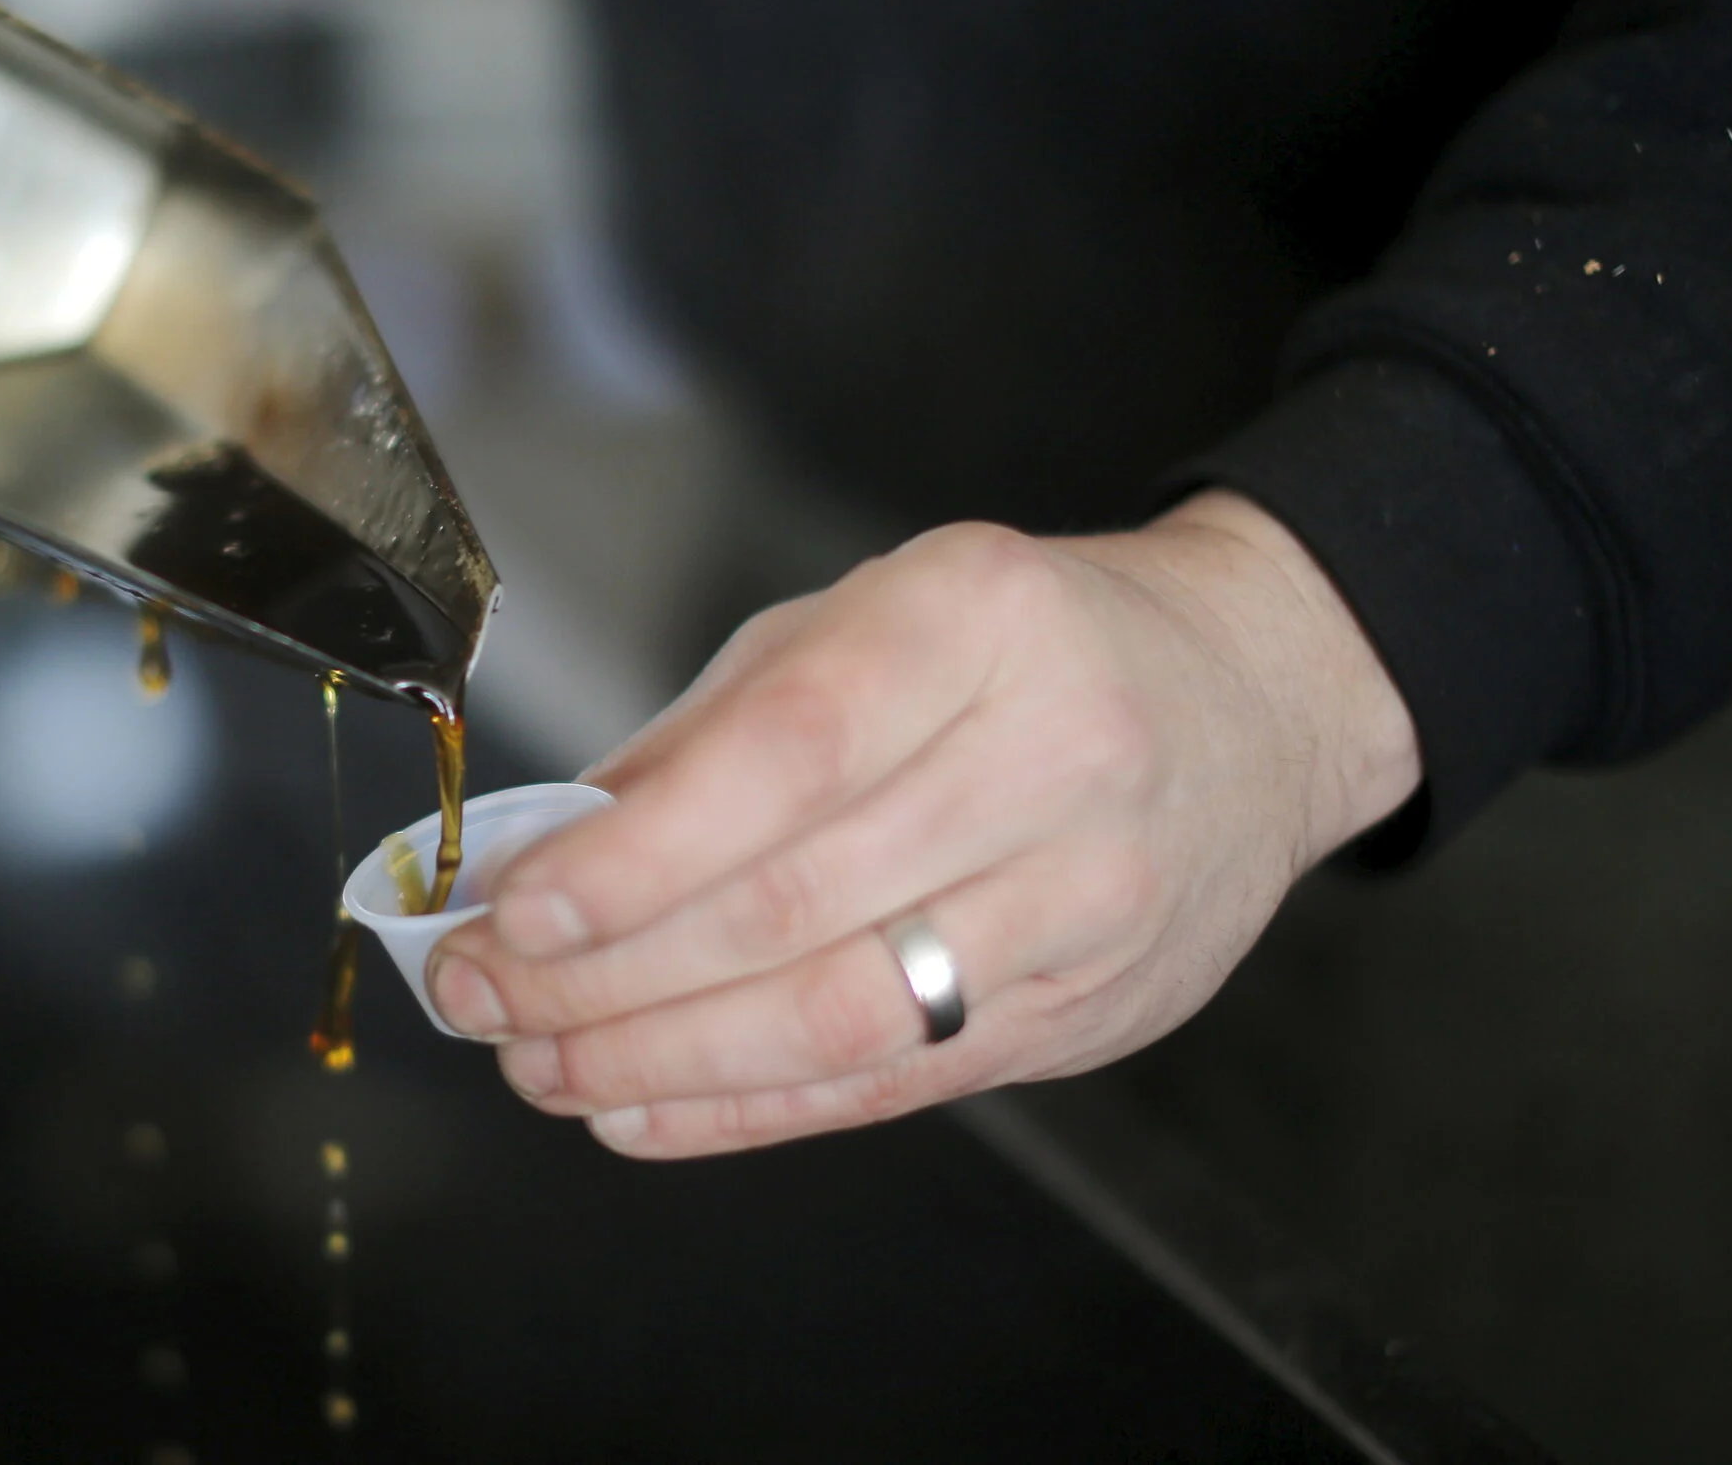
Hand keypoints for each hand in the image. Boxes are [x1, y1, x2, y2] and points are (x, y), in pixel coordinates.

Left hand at [426, 491, 1420, 1158]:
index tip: (515, 903)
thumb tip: (551, 848)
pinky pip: (891, 1087)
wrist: (1251, 705)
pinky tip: (637, 1108)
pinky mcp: (1088, 1014)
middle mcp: (1054, 757)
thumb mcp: (863, 620)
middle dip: (604, 972)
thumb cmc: (1020, 648)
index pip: (788, 754)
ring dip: (658, 1058)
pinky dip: (744, 1110)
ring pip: (840, 1019)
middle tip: (480, 995)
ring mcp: (1087, 900)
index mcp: (978, 620)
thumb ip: (710, 730)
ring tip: (536, 1063)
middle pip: (795, 906)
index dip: (638, 853)